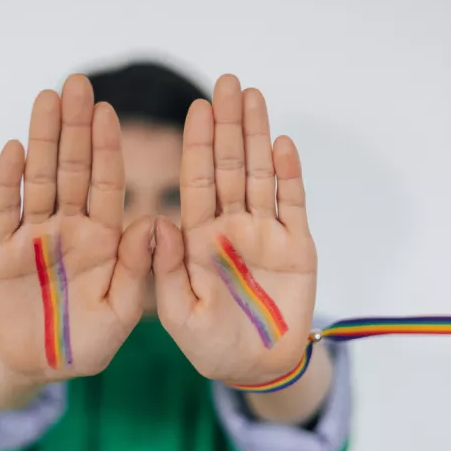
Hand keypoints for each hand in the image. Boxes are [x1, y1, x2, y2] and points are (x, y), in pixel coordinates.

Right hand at [0, 75, 153, 384]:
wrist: (40, 365)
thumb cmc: (88, 342)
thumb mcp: (120, 311)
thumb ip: (136, 268)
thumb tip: (155, 222)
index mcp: (103, 239)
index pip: (106, 184)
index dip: (106, 149)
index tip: (109, 112)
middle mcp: (69, 228)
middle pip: (72, 169)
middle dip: (74, 128)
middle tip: (76, 84)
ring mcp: (33, 236)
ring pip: (37, 179)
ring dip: (41, 140)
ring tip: (46, 98)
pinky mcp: (0, 251)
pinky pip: (3, 209)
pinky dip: (6, 181)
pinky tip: (13, 148)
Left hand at [152, 74, 317, 385]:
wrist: (256, 367)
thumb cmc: (210, 345)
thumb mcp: (178, 312)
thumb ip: (164, 268)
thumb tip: (154, 221)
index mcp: (198, 238)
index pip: (197, 181)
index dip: (198, 145)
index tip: (197, 109)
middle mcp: (230, 226)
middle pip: (230, 166)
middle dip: (229, 126)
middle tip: (228, 83)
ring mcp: (264, 233)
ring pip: (260, 175)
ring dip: (258, 136)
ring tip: (254, 97)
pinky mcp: (296, 247)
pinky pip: (292, 204)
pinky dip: (289, 175)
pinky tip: (282, 143)